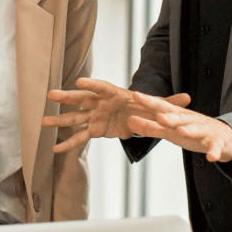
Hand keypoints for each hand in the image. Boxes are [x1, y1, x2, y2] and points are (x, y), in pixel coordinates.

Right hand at [43, 78, 191, 152]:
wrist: (138, 117)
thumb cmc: (145, 107)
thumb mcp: (158, 107)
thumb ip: (170, 103)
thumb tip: (188, 98)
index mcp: (115, 94)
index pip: (102, 87)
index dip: (92, 84)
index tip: (80, 81)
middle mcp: (101, 103)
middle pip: (82, 99)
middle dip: (67, 97)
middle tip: (51, 94)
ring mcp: (95, 116)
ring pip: (75, 118)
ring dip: (60, 120)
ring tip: (43, 121)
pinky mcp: (94, 130)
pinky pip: (80, 138)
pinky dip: (69, 144)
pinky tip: (55, 150)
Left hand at [127, 104, 231, 162]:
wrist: (224, 136)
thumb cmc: (191, 131)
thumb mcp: (169, 130)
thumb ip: (150, 127)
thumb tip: (129, 121)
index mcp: (178, 116)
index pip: (161, 107)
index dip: (149, 102)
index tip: (135, 95)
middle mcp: (191, 120)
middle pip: (179, 118)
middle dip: (169, 117)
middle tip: (158, 116)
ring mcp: (205, 131)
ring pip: (197, 130)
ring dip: (189, 130)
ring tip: (181, 132)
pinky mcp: (216, 143)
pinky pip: (215, 148)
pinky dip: (214, 152)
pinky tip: (211, 158)